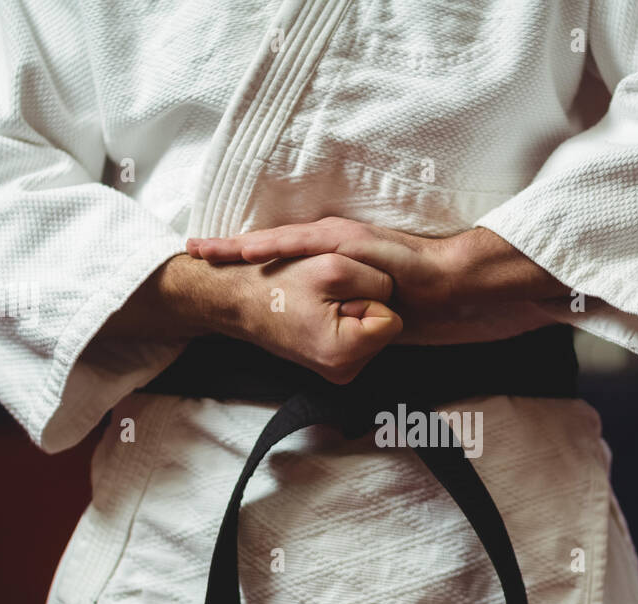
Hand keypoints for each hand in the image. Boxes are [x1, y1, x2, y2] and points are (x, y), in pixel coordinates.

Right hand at [97, 253, 400, 384]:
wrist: (233, 298)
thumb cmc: (276, 279)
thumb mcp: (333, 265)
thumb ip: (375, 279)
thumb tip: (390, 295)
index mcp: (344, 351)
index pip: (390, 317)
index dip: (366, 292)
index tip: (332, 292)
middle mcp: (345, 369)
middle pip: (383, 323)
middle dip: (360, 299)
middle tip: (320, 295)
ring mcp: (340, 369)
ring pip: (372, 325)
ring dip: (350, 304)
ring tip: (314, 300)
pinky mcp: (334, 361)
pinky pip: (357, 331)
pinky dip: (342, 315)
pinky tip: (315, 310)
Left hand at [188, 217, 456, 309]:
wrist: (445, 286)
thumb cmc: (410, 300)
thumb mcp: (363, 311)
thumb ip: (340, 313)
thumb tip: (320, 328)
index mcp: (327, 260)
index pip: (278, 257)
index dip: (243, 258)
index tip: (209, 262)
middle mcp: (326, 246)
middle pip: (267, 245)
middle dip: (228, 248)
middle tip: (191, 249)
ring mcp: (336, 241)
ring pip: (277, 241)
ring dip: (239, 246)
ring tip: (204, 248)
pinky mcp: (348, 241)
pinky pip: (304, 244)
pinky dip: (273, 246)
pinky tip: (247, 249)